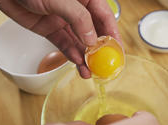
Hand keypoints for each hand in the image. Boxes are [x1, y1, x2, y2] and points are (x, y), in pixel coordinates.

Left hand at [0, 0, 120, 77]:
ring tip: (90, 72)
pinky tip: (77, 63)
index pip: (105, 17)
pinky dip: (70, 54)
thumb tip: (92, 39)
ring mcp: (63, 20)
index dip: (112, 34)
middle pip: (93, 32)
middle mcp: (76, 9)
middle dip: (99, 49)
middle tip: (104, 66)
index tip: (117, 50)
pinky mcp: (49, 29)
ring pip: (79, 41)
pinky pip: (63, 44)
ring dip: (85, 57)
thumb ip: (78, 18)